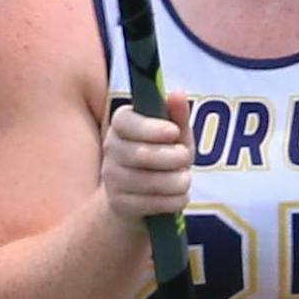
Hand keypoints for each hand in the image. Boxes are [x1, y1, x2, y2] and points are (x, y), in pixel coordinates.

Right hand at [102, 91, 193, 228]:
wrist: (141, 198)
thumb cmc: (162, 157)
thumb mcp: (174, 136)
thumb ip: (177, 117)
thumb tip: (177, 94)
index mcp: (121, 124)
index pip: (126, 122)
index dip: (150, 128)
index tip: (173, 132)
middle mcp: (111, 149)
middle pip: (140, 154)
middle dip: (172, 157)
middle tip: (187, 158)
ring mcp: (112, 178)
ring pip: (148, 181)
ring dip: (176, 181)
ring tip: (185, 179)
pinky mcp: (120, 203)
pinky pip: (151, 203)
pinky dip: (173, 201)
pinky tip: (180, 196)